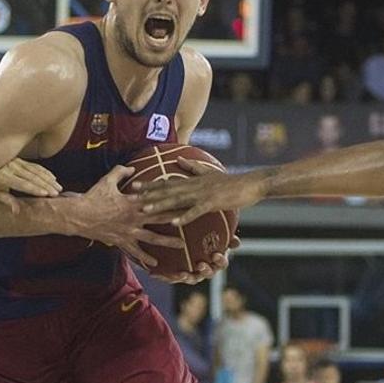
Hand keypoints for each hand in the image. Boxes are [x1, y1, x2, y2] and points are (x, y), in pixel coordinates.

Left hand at [0, 158, 61, 212]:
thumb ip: (6, 201)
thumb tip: (16, 212)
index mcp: (4, 176)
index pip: (22, 184)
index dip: (34, 189)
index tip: (45, 194)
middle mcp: (12, 168)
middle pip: (32, 177)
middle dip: (46, 185)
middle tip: (56, 193)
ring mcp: (17, 163)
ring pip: (36, 171)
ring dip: (48, 179)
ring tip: (58, 188)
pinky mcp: (20, 160)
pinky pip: (35, 166)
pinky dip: (45, 172)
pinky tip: (53, 178)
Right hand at [70, 165, 182, 267]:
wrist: (78, 216)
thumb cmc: (92, 198)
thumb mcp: (106, 181)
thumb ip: (120, 172)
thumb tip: (131, 167)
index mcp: (133, 202)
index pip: (157, 199)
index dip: (172, 198)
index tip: (185, 197)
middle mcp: (134, 218)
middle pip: (161, 219)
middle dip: (178, 219)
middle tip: (193, 220)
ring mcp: (129, 231)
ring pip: (153, 238)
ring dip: (168, 242)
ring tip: (181, 245)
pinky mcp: (121, 241)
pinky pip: (135, 251)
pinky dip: (145, 257)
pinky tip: (155, 264)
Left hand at [137, 157, 266, 224]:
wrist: (252, 184)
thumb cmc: (233, 182)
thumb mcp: (211, 173)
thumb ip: (194, 167)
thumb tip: (180, 160)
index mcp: (193, 180)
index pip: (167, 182)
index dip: (150, 184)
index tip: (134, 185)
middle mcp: (194, 185)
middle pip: (167, 190)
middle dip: (148, 193)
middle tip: (131, 196)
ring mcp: (203, 194)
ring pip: (177, 199)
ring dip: (160, 205)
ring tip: (145, 210)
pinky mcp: (213, 203)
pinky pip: (195, 211)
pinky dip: (184, 216)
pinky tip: (173, 222)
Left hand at [153, 235, 240, 283]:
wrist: (182, 238)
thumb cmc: (203, 234)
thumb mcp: (211, 231)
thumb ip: (223, 234)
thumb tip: (236, 242)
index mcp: (216, 260)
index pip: (222, 263)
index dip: (220, 261)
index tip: (215, 255)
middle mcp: (206, 269)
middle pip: (209, 273)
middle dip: (206, 270)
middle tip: (200, 264)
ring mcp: (193, 274)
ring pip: (192, 279)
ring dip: (188, 277)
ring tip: (183, 274)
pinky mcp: (179, 276)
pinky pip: (174, 278)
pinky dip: (168, 277)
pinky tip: (159, 273)